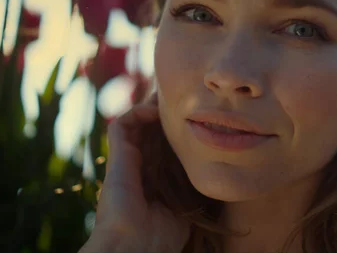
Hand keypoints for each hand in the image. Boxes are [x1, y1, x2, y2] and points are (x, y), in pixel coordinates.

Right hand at [80, 93, 190, 252]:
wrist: (139, 244)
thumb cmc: (165, 232)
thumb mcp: (189, 203)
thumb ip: (197, 185)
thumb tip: (220, 173)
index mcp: (155, 175)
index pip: (166, 144)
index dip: (179, 129)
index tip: (199, 115)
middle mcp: (140, 164)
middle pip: (152, 129)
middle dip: (167, 112)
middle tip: (186, 98)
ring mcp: (127, 160)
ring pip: (137, 123)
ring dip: (153, 107)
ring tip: (171, 98)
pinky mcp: (117, 156)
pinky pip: (122, 124)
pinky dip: (137, 112)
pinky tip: (155, 110)